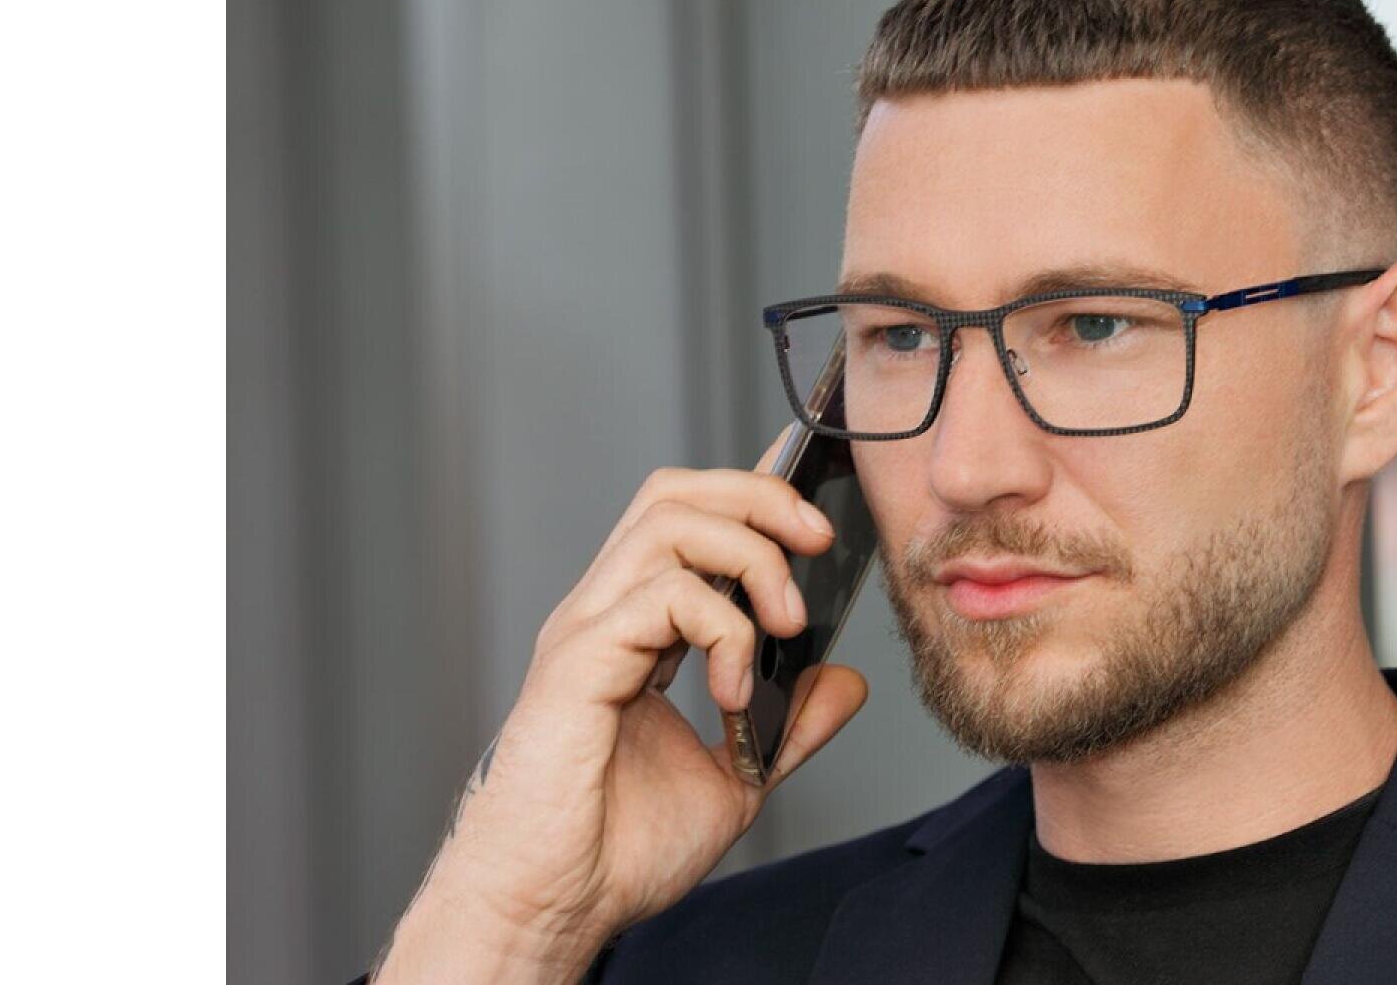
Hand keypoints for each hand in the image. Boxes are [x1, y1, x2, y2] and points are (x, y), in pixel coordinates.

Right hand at [373, 428, 869, 983]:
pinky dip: (721, 628)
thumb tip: (842, 679)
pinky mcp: (578, 661)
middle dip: (760, 498)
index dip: (751, 489)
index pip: (687, 516)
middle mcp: (604, 613)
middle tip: (817, 545)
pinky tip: (733, 690)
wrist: (555, 907)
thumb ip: (789, 725)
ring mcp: (587, 630)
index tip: (815, 506)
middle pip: (675, 492)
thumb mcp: (736, 779)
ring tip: (783, 624)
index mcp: (634, 628)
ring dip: (750, 556)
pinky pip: (661, 594)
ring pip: (669, 521)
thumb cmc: (615, 852)